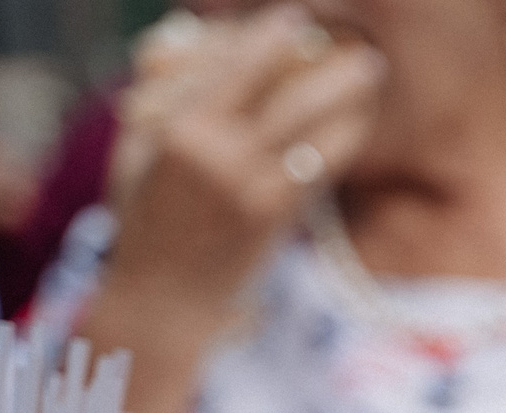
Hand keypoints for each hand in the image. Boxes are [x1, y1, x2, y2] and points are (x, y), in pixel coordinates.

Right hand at [105, 6, 381, 308]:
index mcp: (180, 129)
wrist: (165, 292)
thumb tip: (194, 36)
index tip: (295, 18)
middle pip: (292, 96)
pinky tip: (355, 120)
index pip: (237, 67)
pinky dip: (342, 137)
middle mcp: (222, 156)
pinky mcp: (279, 217)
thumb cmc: (145, 211)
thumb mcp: (138, 145)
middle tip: (359, 51)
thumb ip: (165, 90)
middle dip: (332, 70)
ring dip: (351, 102)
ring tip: (367, 77)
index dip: (272, 38)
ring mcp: (255, 189)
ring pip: (318, 132)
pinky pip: (321, 166)